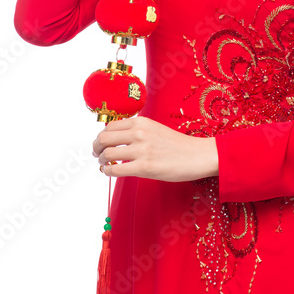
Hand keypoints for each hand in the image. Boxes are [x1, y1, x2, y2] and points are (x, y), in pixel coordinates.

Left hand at [92, 116, 218, 182]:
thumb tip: (115, 139)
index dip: (101, 137)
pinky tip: (110, 172)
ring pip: (107, 154)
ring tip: (105, 165)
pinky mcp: (144, 167)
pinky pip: (115, 170)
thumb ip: (136, 131)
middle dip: (96, 148)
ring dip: (102, 161)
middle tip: (98, 155)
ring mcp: (141, 150)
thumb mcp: (154, 129)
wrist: (196, 155)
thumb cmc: (177, 145)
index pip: (109, 127)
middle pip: (103, 139)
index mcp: (140, 121)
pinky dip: (108, 172)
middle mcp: (139, 133)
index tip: (101, 144)